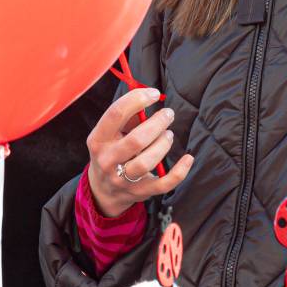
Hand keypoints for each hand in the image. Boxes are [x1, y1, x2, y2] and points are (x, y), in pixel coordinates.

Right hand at [87, 87, 193, 217]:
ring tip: (168, 135)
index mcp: (98, 139)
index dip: (137, 100)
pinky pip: (163, 184)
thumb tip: (150, 97)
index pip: (116, 114)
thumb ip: (127, 116)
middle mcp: (108, 160)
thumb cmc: (112, 151)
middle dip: (157, 123)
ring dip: (163, 144)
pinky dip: (179, 172)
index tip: (154, 94)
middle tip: (168, 114)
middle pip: (136, 140)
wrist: (103, 190)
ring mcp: (122, 179)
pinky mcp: (140, 192)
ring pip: (147, 162)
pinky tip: (188, 158)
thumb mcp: (109, 134)